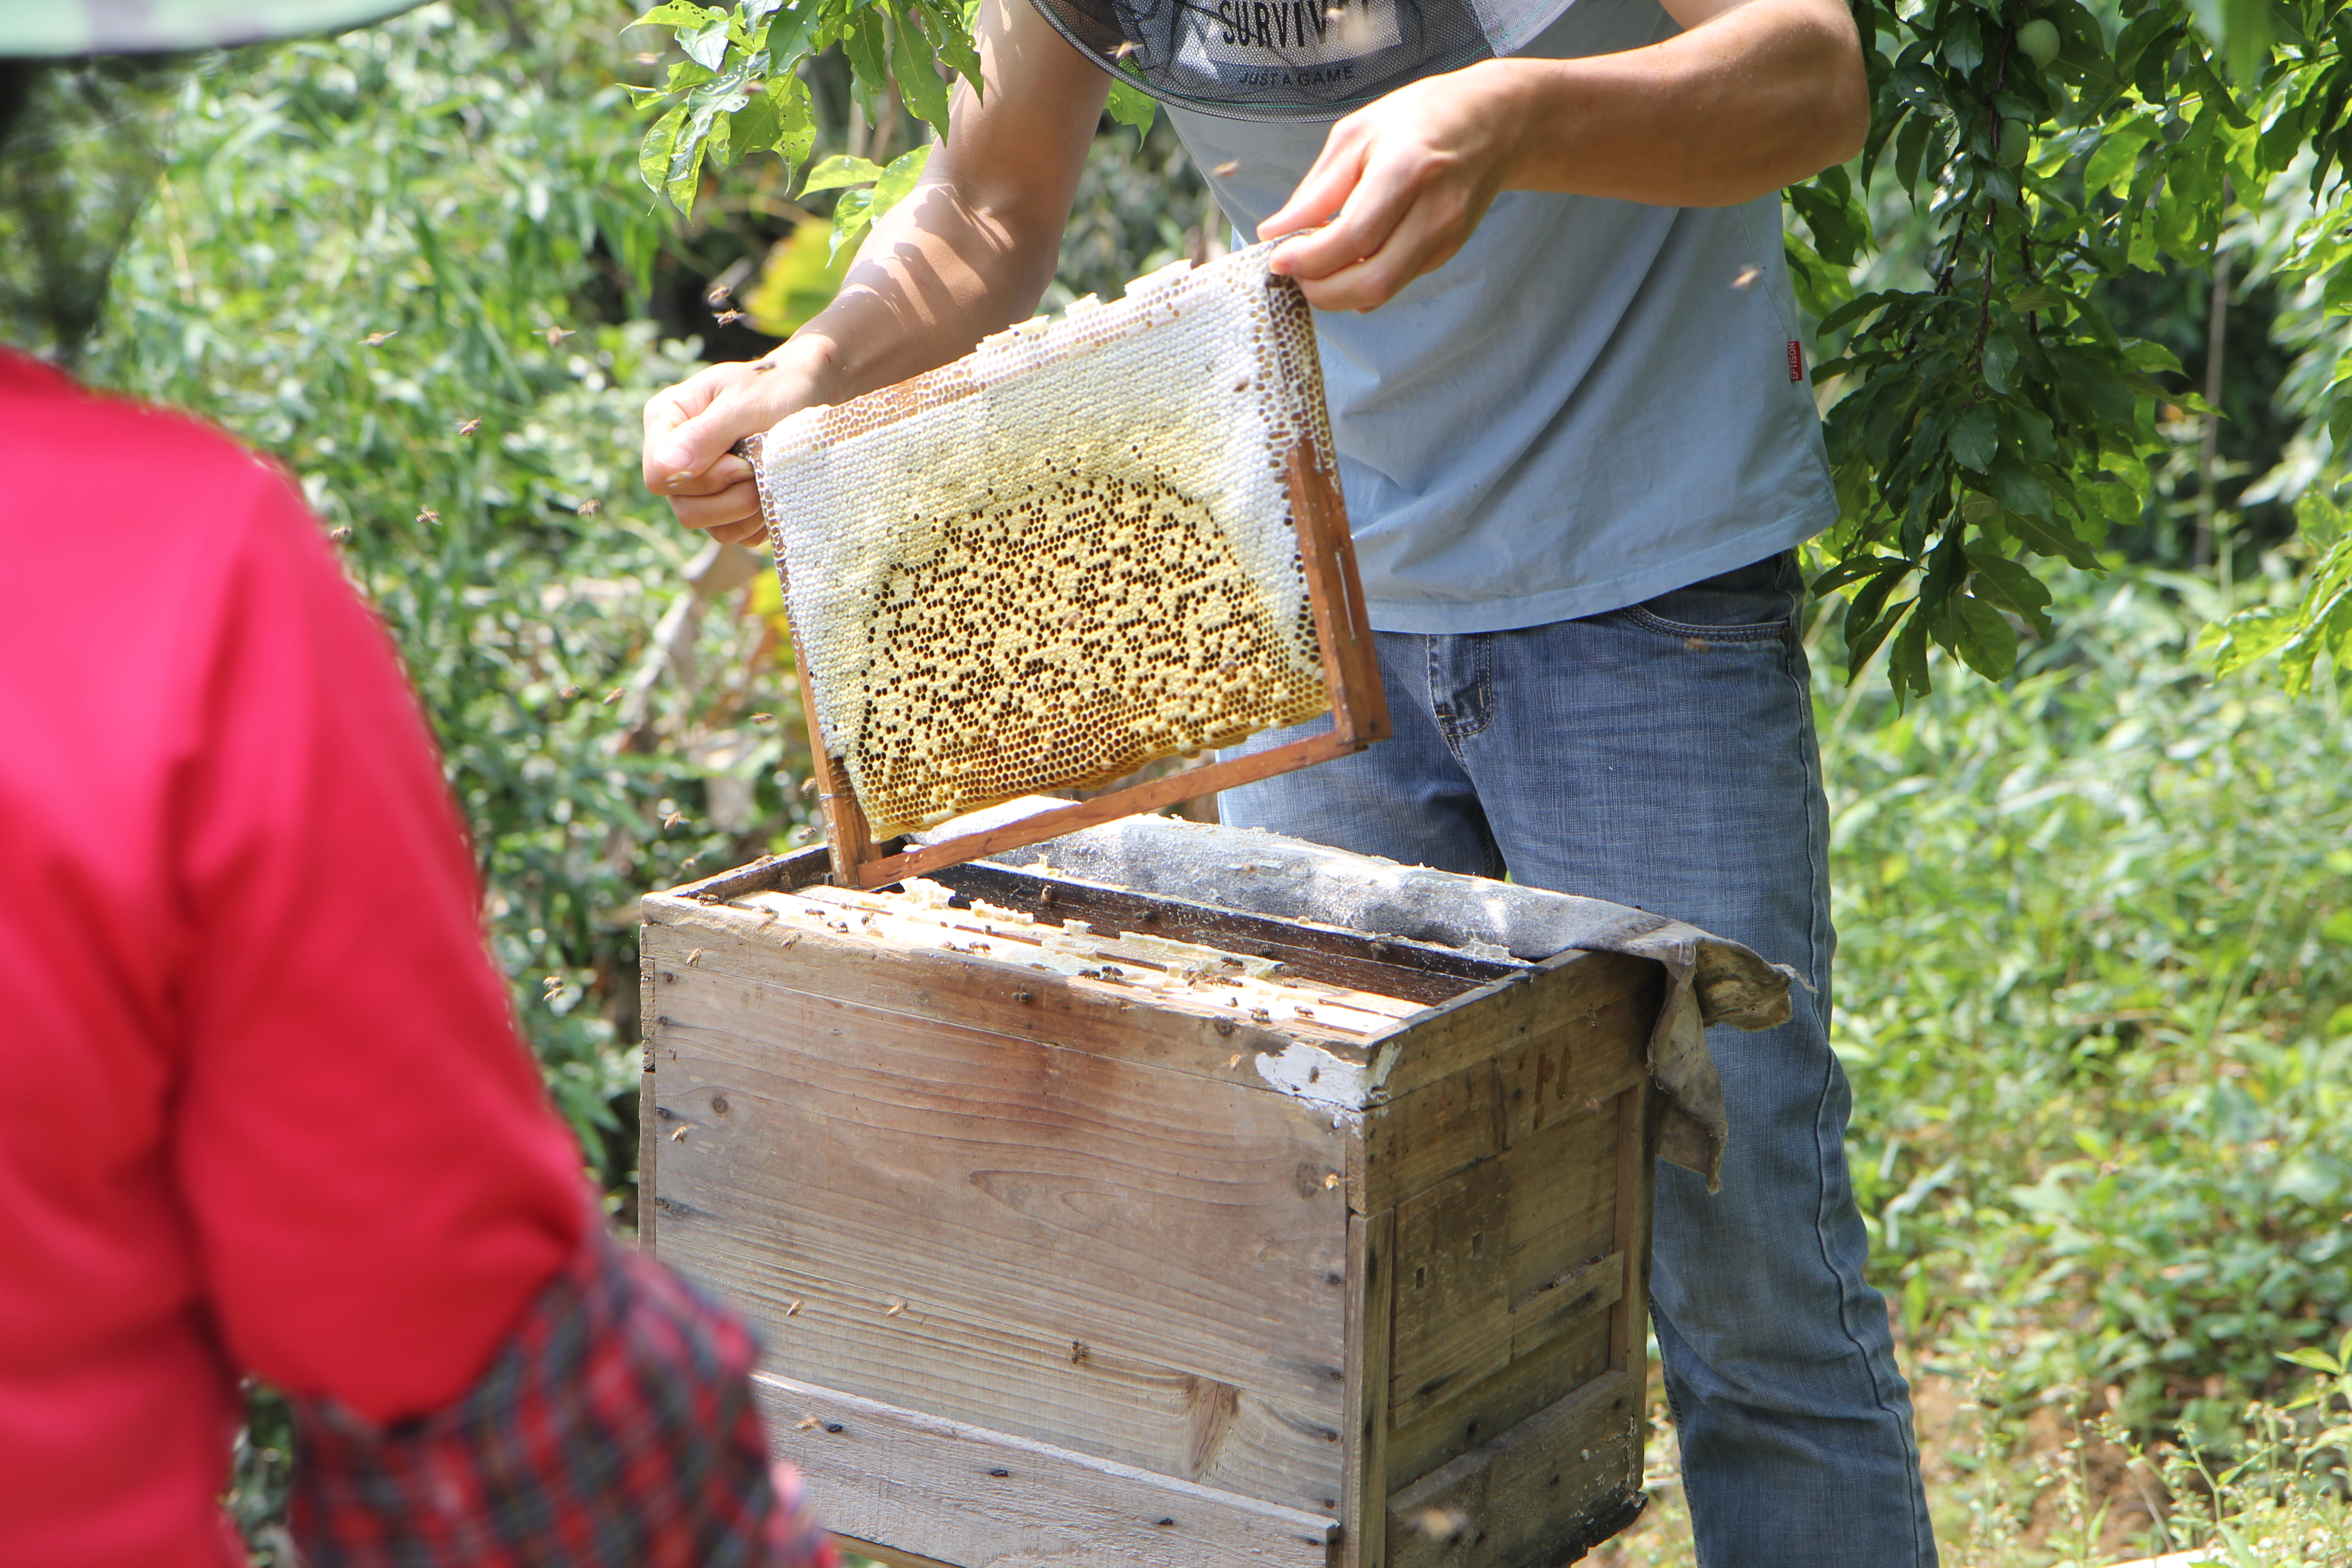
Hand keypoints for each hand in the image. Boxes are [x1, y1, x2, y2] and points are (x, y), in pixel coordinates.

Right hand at [641, 344, 837, 544]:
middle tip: (759, 470)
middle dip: (731, 498)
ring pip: (710, 529)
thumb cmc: (775, 387)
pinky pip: (735, 534)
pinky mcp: (725, 506)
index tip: (742, 461)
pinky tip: (772, 492)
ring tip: (769, 478)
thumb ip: (705, 434)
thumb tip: (664, 467)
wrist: (808, 392)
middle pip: (685, 510)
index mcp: (666, 420)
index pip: (659, 477)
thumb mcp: (744, 403)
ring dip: (748, 511)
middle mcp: (676, 457)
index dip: (703, 480)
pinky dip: (759, 521)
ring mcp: (699, 485)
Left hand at [1257, 62, 1525, 312]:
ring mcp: (1445, 238)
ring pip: (1383, 292)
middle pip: (1371, 281)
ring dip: (1337, 293)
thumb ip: (1316, 190)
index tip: (1276, 258)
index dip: (1308, 258)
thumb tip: (1274, 232)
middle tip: (1292, 272)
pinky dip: (1361, 282)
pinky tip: (1345, 260)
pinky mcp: (1446, 253)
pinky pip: (1395, 283)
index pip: (1352, 237)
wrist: (1495, 123)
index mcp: (1407, 170)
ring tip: (1313, 268)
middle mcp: (1434, 211)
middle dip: (1320, 290)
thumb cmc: (1422, 118)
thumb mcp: (1357, 135)